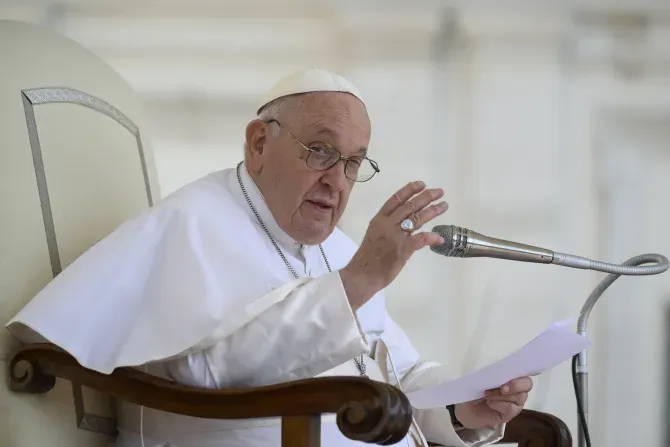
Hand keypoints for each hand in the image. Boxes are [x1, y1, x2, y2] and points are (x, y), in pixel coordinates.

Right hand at [341, 181, 447, 307]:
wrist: (361, 275)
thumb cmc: (366, 258)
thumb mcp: (374, 235)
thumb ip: (388, 228)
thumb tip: (405, 226)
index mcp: (379, 220)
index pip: (395, 200)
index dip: (409, 190)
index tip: (421, 184)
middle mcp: (387, 224)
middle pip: (409, 206)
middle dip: (426, 197)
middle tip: (439, 192)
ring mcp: (395, 236)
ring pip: (417, 218)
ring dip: (432, 211)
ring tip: (444, 206)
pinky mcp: (402, 250)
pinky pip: (420, 239)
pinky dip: (431, 237)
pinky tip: (439, 237)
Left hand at [454, 376, 532, 429]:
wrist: (465, 407)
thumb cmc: (475, 388)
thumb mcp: (482, 377)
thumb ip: (493, 372)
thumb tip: (499, 368)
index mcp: (512, 376)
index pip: (525, 371)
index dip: (526, 369)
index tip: (519, 372)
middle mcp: (518, 389)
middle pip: (527, 384)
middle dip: (516, 385)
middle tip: (502, 388)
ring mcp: (516, 402)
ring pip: (519, 397)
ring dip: (501, 395)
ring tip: (487, 395)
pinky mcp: (510, 414)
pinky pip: (511, 408)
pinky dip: (499, 404)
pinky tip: (490, 403)